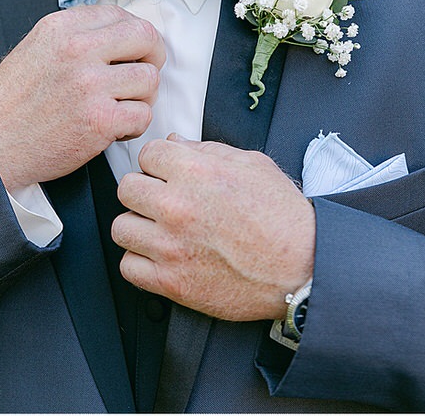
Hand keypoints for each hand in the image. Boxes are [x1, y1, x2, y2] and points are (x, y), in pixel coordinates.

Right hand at [0, 5, 164, 189]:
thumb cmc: (11, 103)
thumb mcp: (36, 49)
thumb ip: (74, 36)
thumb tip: (117, 32)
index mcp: (61, 28)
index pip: (120, 14)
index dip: (135, 35)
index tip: (134, 50)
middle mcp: (77, 50)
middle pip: (145, 37)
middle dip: (152, 57)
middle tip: (142, 74)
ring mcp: (90, 85)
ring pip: (149, 79)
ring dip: (142, 97)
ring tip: (121, 107)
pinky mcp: (100, 120)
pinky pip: (143, 115)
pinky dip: (133, 126)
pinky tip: (113, 128)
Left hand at [112, 134, 314, 320]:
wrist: (304, 269)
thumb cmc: (283, 219)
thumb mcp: (253, 166)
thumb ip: (207, 150)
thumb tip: (174, 142)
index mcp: (195, 172)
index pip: (146, 154)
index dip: (159, 165)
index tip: (167, 175)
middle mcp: (177, 206)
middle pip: (126, 188)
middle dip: (144, 192)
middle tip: (162, 202)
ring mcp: (170, 245)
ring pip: (121, 227)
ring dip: (139, 228)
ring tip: (160, 231)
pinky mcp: (170, 281)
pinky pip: (128, 266)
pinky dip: (140, 263)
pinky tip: (160, 258)